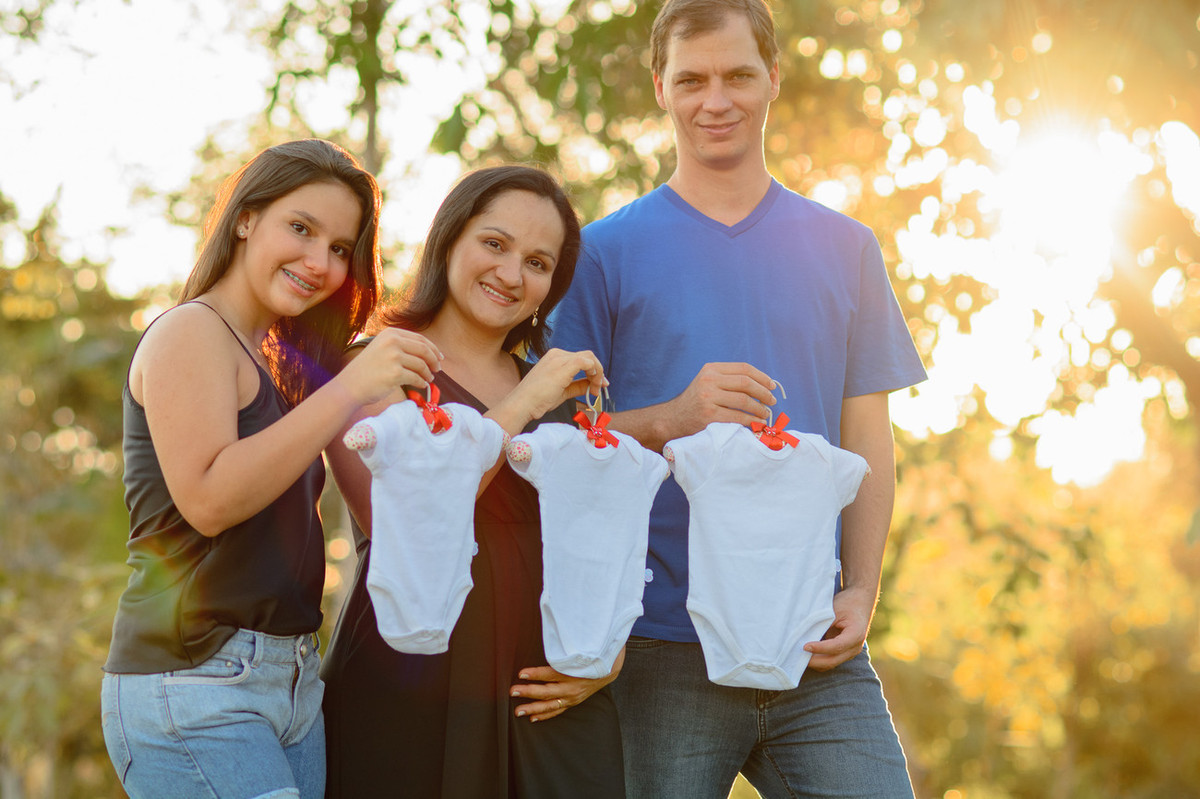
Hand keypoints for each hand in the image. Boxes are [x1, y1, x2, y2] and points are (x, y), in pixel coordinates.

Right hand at [333, 328, 443, 405]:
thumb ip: (401, 345)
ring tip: (429, 379)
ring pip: (421, 365)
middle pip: (424, 350)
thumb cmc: (367, 370)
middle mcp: (392, 342)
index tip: (440, 357)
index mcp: (390, 333)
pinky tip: (422, 385)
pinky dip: (422, 382)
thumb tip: (429, 352)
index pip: (420, 339)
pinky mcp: (395, 373)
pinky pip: (416, 378)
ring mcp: (393, 357)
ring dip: (428, 373)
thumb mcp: (382, 348)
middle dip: (434, 360)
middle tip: (438, 369)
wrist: (350, 386)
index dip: (433, 348)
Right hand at [493, 348, 605, 430]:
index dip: (594, 371)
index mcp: (555, 358)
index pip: (581, 359)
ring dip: (598, 373)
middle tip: (600, 388)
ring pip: (589, 357)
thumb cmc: (537, 400)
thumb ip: (577, 386)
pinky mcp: (563, 365)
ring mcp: (560, 358)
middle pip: (587, 356)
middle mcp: (557, 354)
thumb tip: (592, 386)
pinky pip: (586, 362)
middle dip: (598, 371)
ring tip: (595, 390)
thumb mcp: (562, 391)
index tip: (597, 386)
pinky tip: (593, 386)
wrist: (523, 404)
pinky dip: (595, 372)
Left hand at [509, 647, 624, 722]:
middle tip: (513, 691)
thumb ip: (563, 648)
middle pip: (547, 691)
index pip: (551, 673)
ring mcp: (572, 697)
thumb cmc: (590, 657)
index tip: (521, 674)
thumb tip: (549, 637)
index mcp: (573, 672)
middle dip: (529, 692)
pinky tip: (532, 717)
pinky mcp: (572, 702)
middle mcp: (572, 687)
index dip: (536, 674)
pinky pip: (556, 710)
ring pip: (550, 705)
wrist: (607, 670)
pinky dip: (544, 715)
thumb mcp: (579, 650)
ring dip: (533, 708)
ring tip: (518, 711)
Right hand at [665, 362, 776, 437]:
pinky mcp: (709, 416)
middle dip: (764, 393)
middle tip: (772, 401)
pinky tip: (757, 423)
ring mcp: (708, 398)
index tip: (771, 385)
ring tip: (765, 413)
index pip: (743, 368)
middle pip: (746, 383)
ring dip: (760, 408)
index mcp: (711, 369)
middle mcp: (709, 381)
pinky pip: (738, 417)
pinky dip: (751, 421)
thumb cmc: (696, 402)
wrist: (673, 419)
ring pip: (744, 401)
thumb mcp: (708, 382)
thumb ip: (729, 379)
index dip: (762, 377)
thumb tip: (763, 384)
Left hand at [803, 585, 873, 670]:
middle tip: (797, 655)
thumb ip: (822, 623)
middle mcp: (855, 647)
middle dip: (814, 661)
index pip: (836, 646)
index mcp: (856, 634)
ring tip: (799, 655)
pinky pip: (830, 660)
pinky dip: (818, 659)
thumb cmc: (847, 604)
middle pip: (833, 660)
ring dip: (815, 662)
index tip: (804, 646)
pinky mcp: (844, 653)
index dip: (820, 648)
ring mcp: (850, 652)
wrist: (860, 602)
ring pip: (830, 663)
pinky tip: (806, 653)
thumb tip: (803, 634)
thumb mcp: (834, 610)